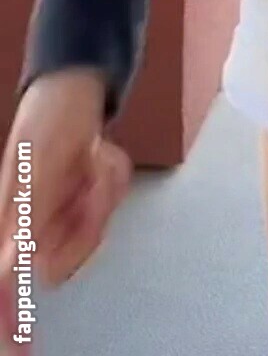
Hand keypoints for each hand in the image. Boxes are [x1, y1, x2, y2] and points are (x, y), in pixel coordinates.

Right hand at [0, 70, 130, 348]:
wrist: (74, 87)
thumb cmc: (49, 117)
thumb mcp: (39, 159)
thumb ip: (25, 213)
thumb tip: (13, 260)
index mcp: (13, 221)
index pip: (4, 281)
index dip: (9, 321)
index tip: (17, 352)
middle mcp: (33, 227)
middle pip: (65, 262)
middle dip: (86, 218)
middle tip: (87, 174)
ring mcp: (59, 218)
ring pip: (91, 234)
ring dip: (99, 193)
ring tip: (90, 161)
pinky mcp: (81, 207)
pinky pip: (104, 211)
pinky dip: (109, 182)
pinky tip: (98, 160)